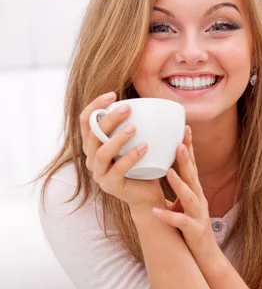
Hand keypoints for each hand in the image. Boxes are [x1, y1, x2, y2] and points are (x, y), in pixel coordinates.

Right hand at [80, 92, 164, 212]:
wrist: (146, 194)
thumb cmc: (141, 164)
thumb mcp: (134, 141)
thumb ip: (133, 123)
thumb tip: (149, 99)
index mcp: (93, 145)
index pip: (85, 121)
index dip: (95, 105)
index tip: (113, 95)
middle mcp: (91, 158)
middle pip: (93, 134)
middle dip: (109, 119)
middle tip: (127, 109)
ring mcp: (99, 173)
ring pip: (102, 153)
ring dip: (117, 138)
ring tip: (134, 128)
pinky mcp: (110, 186)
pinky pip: (117, 170)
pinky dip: (130, 157)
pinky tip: (143, 147)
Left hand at [152, 126, 218, 260]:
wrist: (206, 256)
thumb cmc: (191, 227)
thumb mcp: (185, 204)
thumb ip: (179, 188)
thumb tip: (164, 168)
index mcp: (195, 192)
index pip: (192, 165)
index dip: (189, 147)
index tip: (184, 128)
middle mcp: (199, 199)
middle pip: (193, 175)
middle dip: (187, 159)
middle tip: (179, 141)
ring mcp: (198, 214)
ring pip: (190, 196)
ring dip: (180, 183)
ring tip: (169, 171)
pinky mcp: (194, 230)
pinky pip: (180, 222)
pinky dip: (168, 216)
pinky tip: (155, 211)